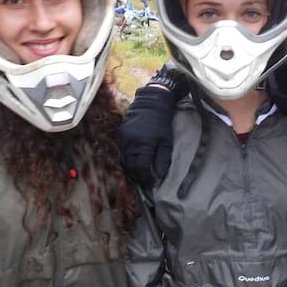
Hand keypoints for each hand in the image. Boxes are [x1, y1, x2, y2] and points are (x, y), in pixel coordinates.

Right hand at [118, 68, 185, 186]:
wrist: (151, 103)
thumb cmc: (162, 122)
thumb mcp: (166, 141)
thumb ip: (163, 160)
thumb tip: (159, 176)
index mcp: (142, 145)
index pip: (141, 169)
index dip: (146, 179)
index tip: (152, 184)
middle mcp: (129, 143)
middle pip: (130, 167)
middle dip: (138, 176)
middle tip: (146, 180)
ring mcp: (123, 138)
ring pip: (124, 161)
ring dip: (132, 168)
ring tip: (141, 172)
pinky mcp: (120, 134)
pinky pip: (122, 152)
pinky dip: (128, 159)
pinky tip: (136, 161)